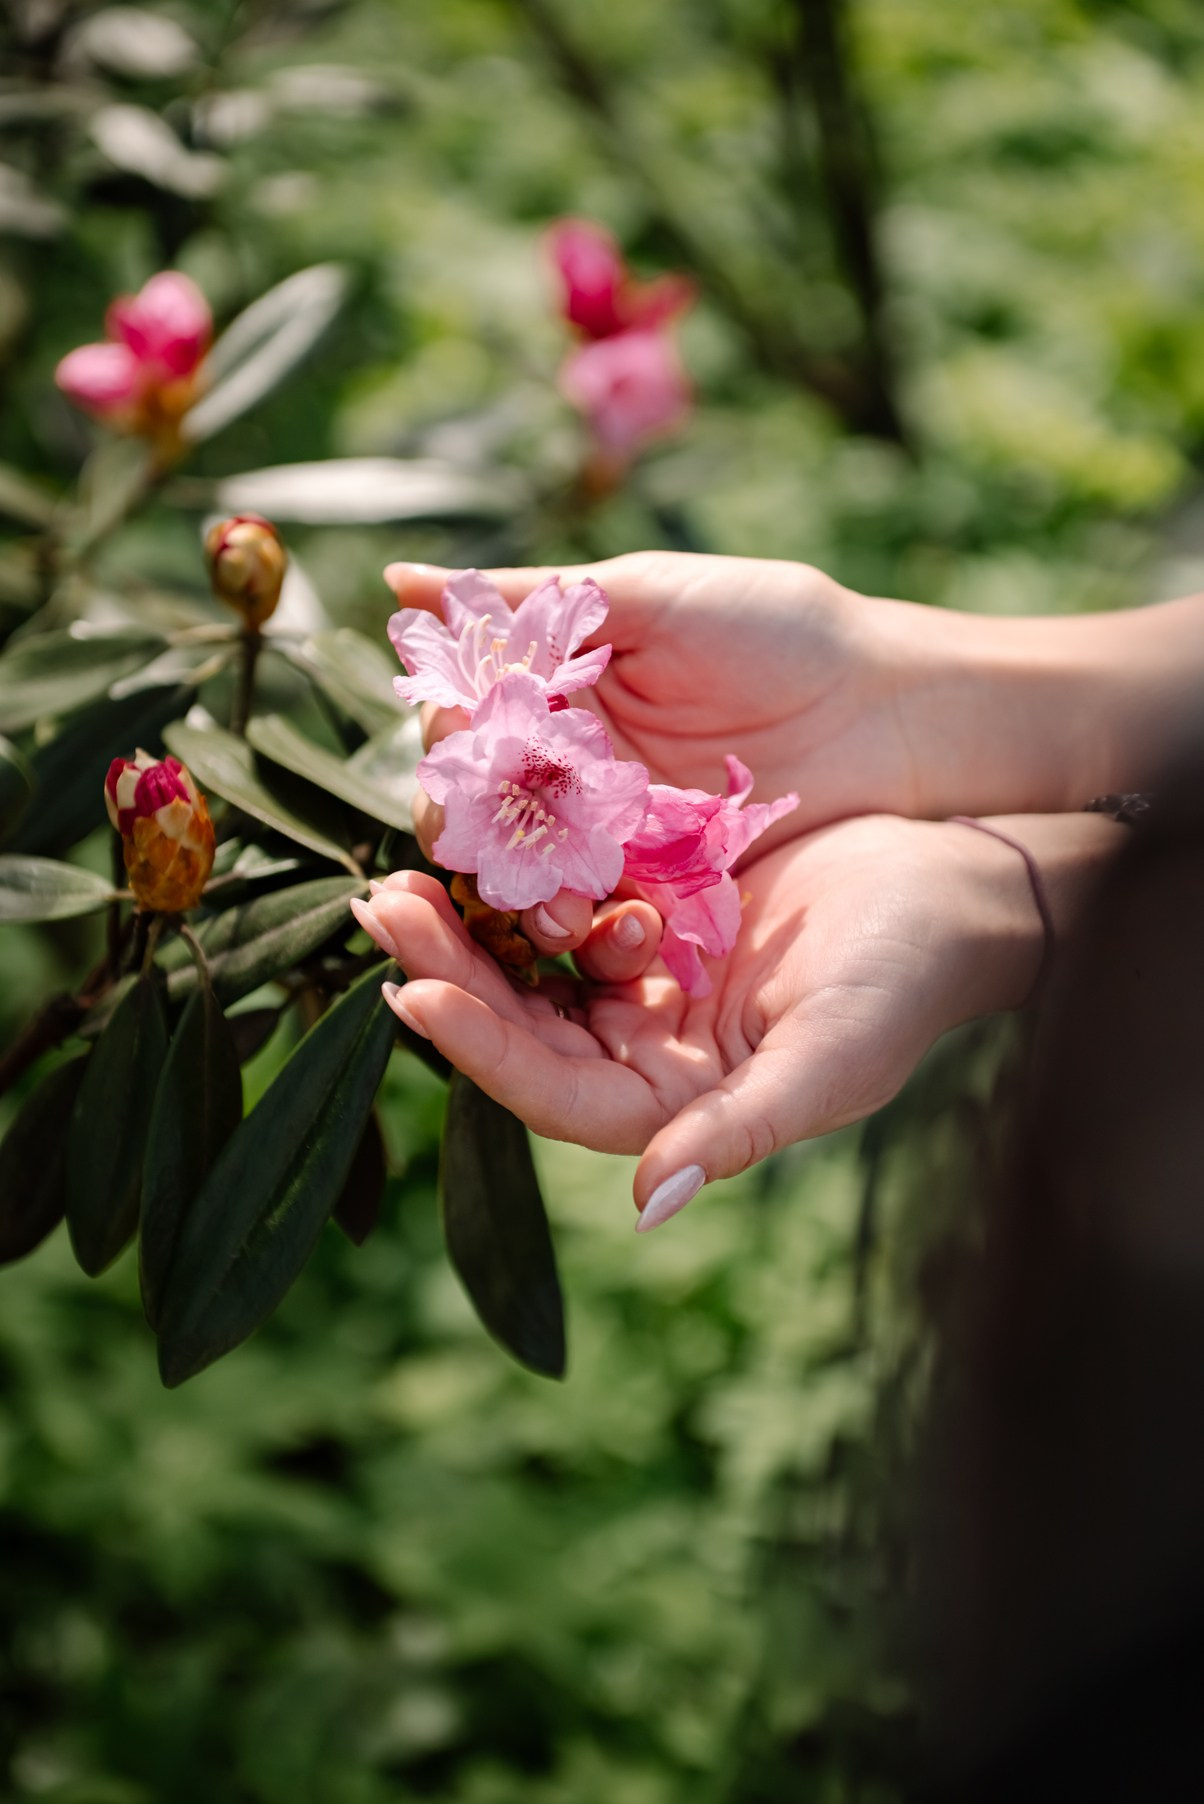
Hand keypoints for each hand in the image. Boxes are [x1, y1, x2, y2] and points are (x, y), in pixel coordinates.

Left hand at [354, 813, 1117, 1223]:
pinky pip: (561, 898)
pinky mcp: (649, 911)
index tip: (412, 997)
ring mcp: (643, 982)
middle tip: (382, 907)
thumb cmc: (905, 979)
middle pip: (523, 1026)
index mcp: (678, 1104)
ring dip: (465, 923)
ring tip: (400, 871)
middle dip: (449, 974)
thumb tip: (649, 1206)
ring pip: (529, 964)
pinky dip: (516, 872)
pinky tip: (471, 829)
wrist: (951, 883)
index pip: (557, 1093)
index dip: (483, 1051)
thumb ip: (741, 1128)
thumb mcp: (831, 1055)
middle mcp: (646, 1053)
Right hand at [386, 548, 939, 966]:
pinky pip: (595, 911)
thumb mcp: (653, 597)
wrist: (889, 707)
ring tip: (526, 886)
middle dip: (464, 822)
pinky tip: (575, 922)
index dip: (450, 732)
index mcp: (557, 692)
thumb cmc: (777, 629)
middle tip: (466, 830)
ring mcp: (610, 836)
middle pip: (482, 809)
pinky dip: (576, 920)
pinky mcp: (655, 890)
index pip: (469, 724)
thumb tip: (397, 579)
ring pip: (529, 871)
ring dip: (512, 883)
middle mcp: (569, 769)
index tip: (453, 730)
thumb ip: (535, 599)